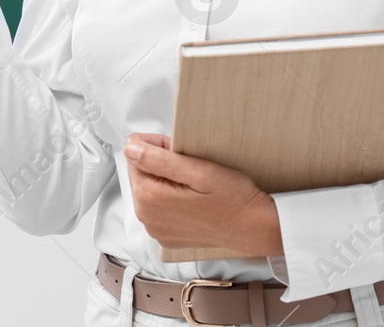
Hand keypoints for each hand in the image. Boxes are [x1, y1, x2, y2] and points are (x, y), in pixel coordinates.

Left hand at [124, 132, 282, 257]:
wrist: (252, 227)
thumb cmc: (231, 197)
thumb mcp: (197, 170)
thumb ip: (157, 159)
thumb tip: (130, 147)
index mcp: (149, 197)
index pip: (134, 155)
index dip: (155, 146)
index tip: (177, 149)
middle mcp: (147, 217)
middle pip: (139, 174)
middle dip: (158, 163)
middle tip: (189, 164)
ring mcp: (156, 229)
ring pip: (148, 190)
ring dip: (164, 181)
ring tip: (192, 182)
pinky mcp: (166, 236)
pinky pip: (158, 209)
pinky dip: (169, 199)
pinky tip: (191, 199)